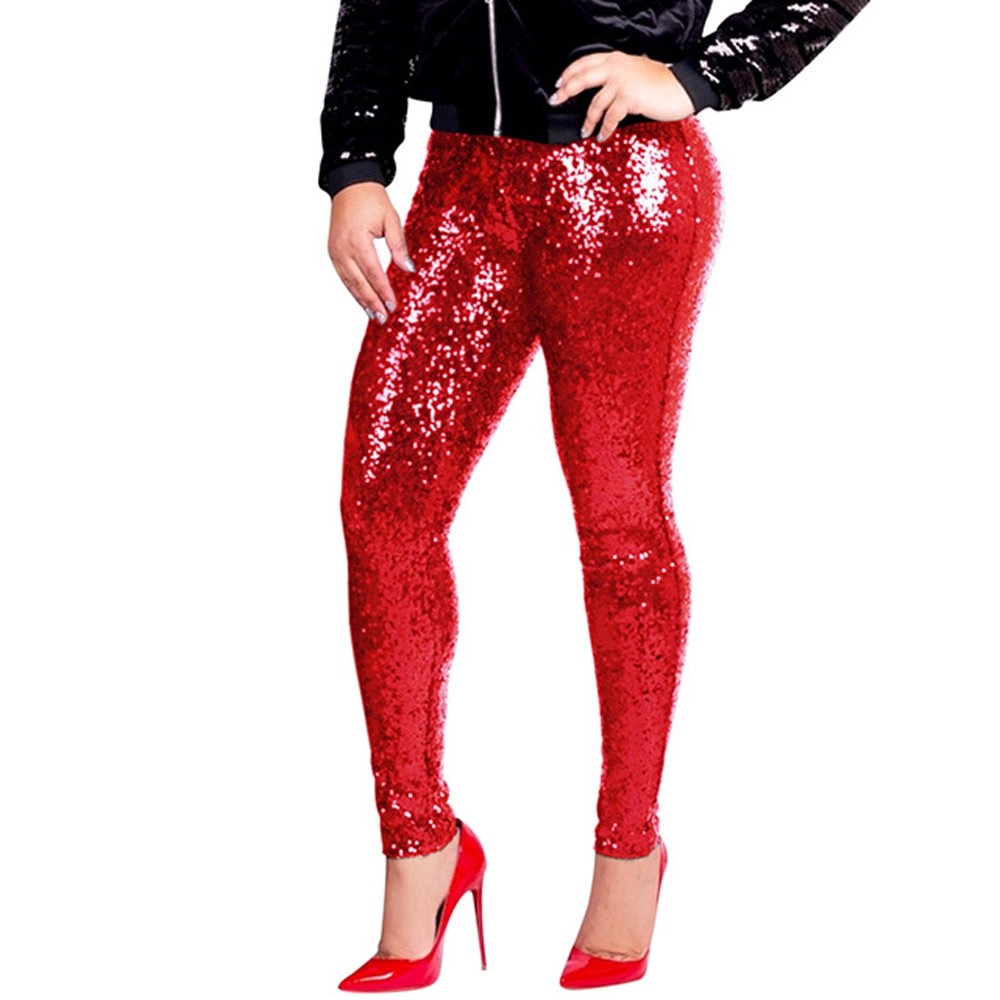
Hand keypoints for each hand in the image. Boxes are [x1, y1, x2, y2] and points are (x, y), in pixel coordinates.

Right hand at [327, 182, 416, 323]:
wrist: (349, 184)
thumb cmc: (372, 200)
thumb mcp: (391, 219)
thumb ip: (399, 246)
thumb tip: (409, 269)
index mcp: (357, 240)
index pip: (373, 272)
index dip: (383, 291)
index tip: (393, 305)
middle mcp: (343, 248)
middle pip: (359, 282)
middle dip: (372, 302)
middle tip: (383, 318)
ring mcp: (335, 251)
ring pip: (349, 283)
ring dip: (362, 301)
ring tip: (374, 316)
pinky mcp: (333, 252)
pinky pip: (344, 276)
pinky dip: (354, 290)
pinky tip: (363, 301)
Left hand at [548, 51, 695, 141]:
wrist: (681, 88)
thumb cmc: (662, 83)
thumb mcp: (636, 71)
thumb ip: (618, 76)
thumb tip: (602, 90)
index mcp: (616, 59)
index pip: (584, 62)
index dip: (568, 73)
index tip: (559, 84)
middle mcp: (616, 67)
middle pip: (582, 78)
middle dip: (565, 92)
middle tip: (556, 102)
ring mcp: (621, 82)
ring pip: (594, 103)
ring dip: (587, 120)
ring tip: (585, 131)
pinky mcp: (628, 98)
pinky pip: (610, 118)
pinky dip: (604, 129)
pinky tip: (602, 136)